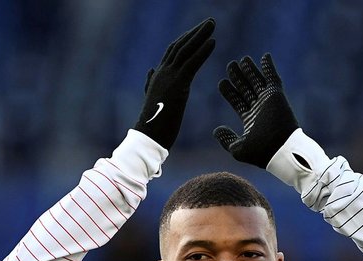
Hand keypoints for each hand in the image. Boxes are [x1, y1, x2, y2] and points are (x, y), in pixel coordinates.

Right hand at [133, 18, 215, 149]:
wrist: (148, 137)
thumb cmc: (153, 124)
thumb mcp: (152, 99)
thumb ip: (151, 83)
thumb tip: (151, 71)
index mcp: (158, 76)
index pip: (173, 52)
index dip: (186, 39)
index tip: (198, 30)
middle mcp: (163, 72)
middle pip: (180, 45)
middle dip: (195, 32)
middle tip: (210, 21)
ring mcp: (169, 77)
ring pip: (186, 50)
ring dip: (200, 35)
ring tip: (213, 24)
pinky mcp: (178, 85)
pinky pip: (192, 63)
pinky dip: (202, 51)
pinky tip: (213, 42)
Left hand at [213, 54, 298, 167]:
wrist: (280, 150)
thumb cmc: (261, 153)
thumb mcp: (238, 149)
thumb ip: (226, 139)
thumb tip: (216, 130)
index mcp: (250, 119)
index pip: (237, 101)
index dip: (229, 92)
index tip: (222, 83)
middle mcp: (259, 108)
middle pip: (246, 88)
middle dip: (238, 77)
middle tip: (230, 66)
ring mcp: (268, 101)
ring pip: (257, 81)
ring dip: (250, 70)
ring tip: (242, 60)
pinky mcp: (276, 95)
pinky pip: (273, 78)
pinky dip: (269, 67)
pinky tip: (264, 56)